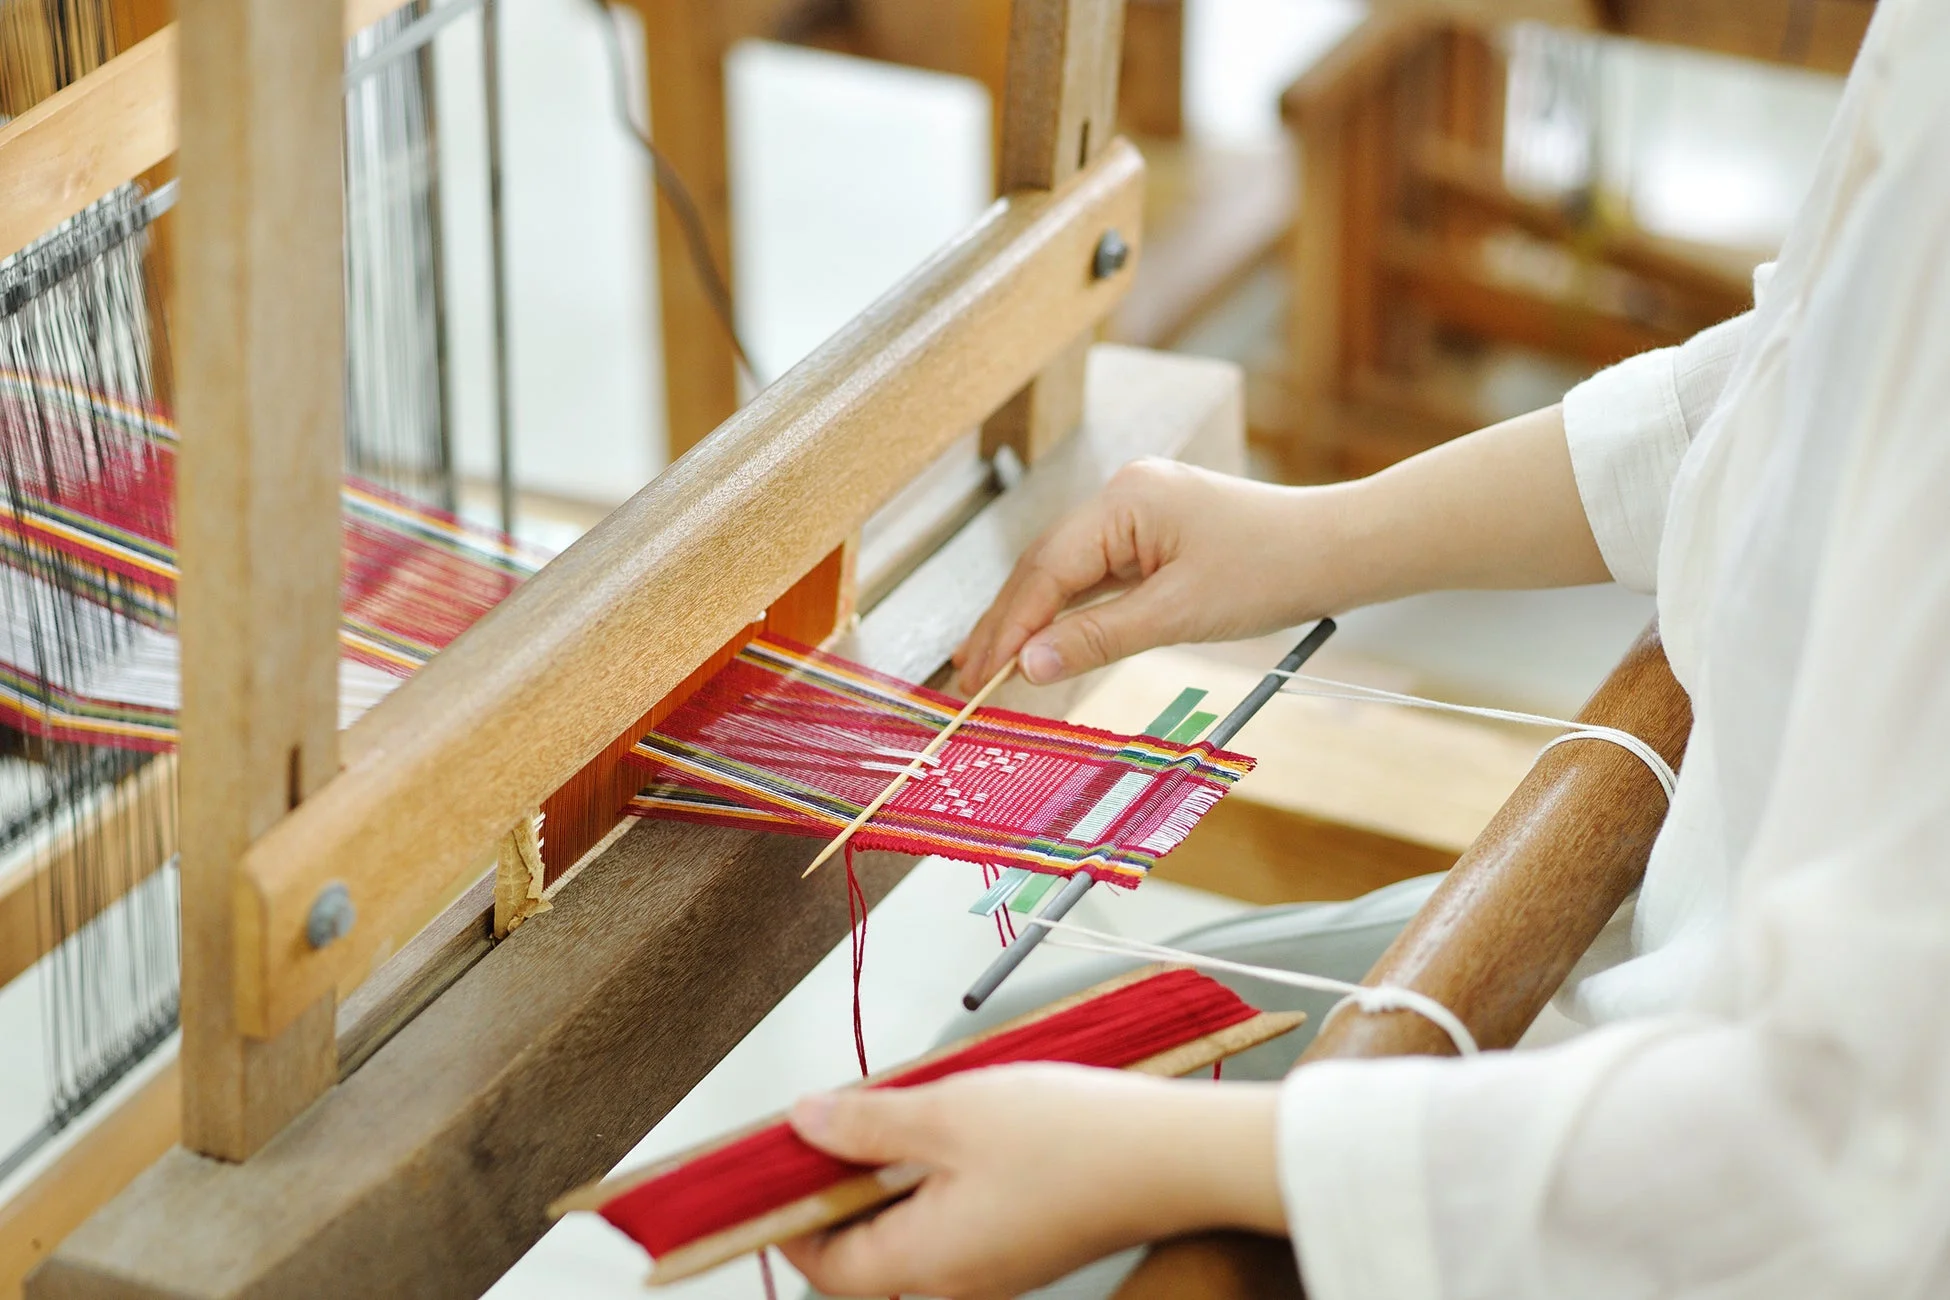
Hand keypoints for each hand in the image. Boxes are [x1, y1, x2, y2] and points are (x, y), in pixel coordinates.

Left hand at [777, 1063, 1284, 1299]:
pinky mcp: (1025, 1241)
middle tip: (822, 1128)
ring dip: (885, 1177)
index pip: (824, 1265)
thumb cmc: (1075, 1138)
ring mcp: (996, 1265)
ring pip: (910, 1230)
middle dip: (835, 1191)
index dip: (786, 1216)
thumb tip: (804, 1124)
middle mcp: (959, 1281)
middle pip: (865, 1252)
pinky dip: (930, 1177)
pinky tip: (944, 1126)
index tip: (765, 1167)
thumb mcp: (949, 1112)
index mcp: (929, 1265)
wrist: (1178, 1153)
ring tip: (886, 1114)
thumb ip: (866, 1123)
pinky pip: (953, 1218)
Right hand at [954, 460, 1345, 691]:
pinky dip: (1067, 612)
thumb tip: (1029, 663)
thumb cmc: (1272, 571)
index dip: (1008, 626)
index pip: (1046, 570)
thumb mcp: (1179, 614)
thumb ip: (1098, 637)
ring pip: (1065, 572)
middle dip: (1006, 625)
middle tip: (968, 679)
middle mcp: (1123, 496)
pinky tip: (1042, 641)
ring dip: (1030, 620)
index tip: (979, 674)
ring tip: (989, 666)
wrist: (1337, 550)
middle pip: (1045, 567)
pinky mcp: (1151, 534)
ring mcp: (1136, 513)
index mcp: (1125, 500)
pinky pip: (1094, 575)